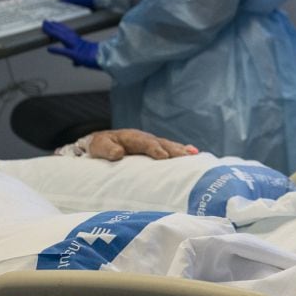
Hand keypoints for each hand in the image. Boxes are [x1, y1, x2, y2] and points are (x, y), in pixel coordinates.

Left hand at [42, 20, 100, 68]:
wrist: (110, 62)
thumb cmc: (102, 60)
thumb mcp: (88, 59)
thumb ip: (79, 61)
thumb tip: (74, 63)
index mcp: (82, 43)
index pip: (69, 33)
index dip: (61, 27)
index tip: (54, 22)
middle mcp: (78, 44)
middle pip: (64, 33)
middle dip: (54, 27)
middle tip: (45, 21)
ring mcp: (78, 49)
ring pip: (63, 38)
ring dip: (53, 32)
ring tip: (45, 28)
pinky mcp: (78, 56)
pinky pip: (66, 52)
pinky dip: (57, 50)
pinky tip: (49, 49)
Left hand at [84, 128, 198, 160]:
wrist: (103, 143)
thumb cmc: (101, 146)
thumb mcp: (100, 147)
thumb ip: (107, 150)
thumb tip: (118, 154)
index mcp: (132, 137)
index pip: (146, 143)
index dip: (155, 149)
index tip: (164, 157)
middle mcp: (145, 138)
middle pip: (162, 143)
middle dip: (174, 150)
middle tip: (187, 157)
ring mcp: (152, 142)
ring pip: (169, 145)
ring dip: (181, 150)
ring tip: (195, 155)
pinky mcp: (155, 148)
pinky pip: (170, 148)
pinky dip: (182, 150)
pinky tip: (194, 153)